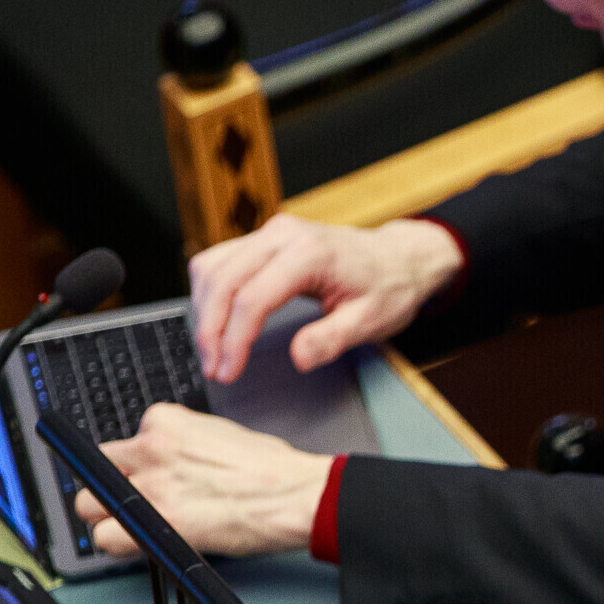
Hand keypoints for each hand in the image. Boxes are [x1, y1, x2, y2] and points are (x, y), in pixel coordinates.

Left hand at [76, 402, 332, 557]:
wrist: (296, 496)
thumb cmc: (272, 471)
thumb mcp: (219, 433)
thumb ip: (181, 442)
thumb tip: (164, 459)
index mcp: (165, 421)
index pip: (121, 443)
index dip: (132, 467)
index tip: (143, 479)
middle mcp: (150, 448)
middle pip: (95, 469)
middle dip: (110, 488)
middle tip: (135, 504)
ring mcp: (148, 485)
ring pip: (90, 504)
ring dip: (109, 518)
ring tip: (138, 526)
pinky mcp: (153, 521)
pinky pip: (105, 538)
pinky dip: (119, 546)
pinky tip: (142, 544)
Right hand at [187, 213, 463, 382]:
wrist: (399, 258)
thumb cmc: (388, 288)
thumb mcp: (371, 321)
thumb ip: (333, 339)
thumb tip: (299, 357)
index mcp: (311, 254)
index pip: (252, 298)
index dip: (234, 340)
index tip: (228, 372)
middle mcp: (284, 234)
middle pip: (222, 280)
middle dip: (210, 329)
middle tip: (213, 368)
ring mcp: (271, 232)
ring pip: (212, 266)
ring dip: (204, 310)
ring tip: (212, 351)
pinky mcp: (265, 237)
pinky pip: (220, 259)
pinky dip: (210, 292)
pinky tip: (216, 322)